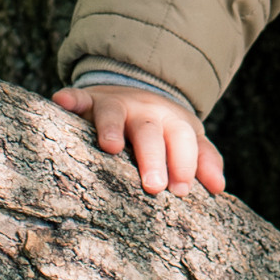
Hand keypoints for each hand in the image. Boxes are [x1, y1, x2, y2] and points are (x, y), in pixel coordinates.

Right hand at [52, 84, 225, 197]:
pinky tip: (61, 101)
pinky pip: (79, 97)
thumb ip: (204, 160)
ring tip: (110, 147)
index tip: (181, 190)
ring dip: (112, 128)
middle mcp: (145, 112)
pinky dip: (71, 99)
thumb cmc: (163, 128)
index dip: (184, 164)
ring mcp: (116, 105)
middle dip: (153, 157)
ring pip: (114, 114)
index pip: (182, 141)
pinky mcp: (90, 100)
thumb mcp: (186, 139)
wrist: (136, 89)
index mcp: (171, 122)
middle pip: (150, 133)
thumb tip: (219, 188)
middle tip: (154, 186)